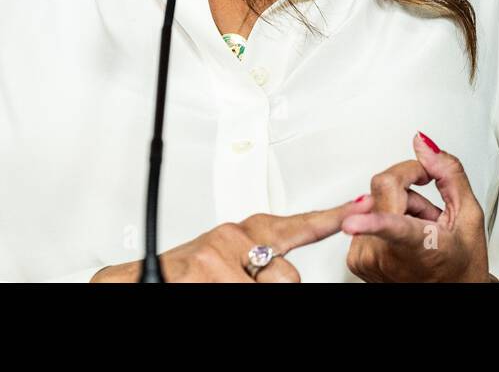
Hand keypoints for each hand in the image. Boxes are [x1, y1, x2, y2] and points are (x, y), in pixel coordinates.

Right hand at [91, 197, 364, 281]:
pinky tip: (207, 286)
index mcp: (245, 232)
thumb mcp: (227, 264)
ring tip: (215, 286)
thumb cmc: (184, 275)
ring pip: (271, 288)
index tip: (362, 204)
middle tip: (237, 284)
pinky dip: (227, 293)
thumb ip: (260, 264)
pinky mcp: (206, 271)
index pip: (299, 224)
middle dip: (271, 288)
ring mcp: (219, 256)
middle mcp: (234, 237)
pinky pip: (242, 293)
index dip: (333, 216)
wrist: (136, 279)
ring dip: (248, 293)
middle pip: (288, 276)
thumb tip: (285, 275)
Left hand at [342, 131, 491, 281]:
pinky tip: (404, 238)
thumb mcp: (470, 215)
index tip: (352, 222)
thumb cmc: (461, 263)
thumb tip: (423, 145)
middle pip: (384, 188)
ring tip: (421, 230)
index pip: (394, 228)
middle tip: (431, 213)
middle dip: (409, 188)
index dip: (370, 223)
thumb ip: (448, 173)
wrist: (453, 295)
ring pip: (373, 200)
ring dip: (398, 207)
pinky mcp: (356, 260)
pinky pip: (365, 217)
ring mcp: (368, 260)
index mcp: (420, 248)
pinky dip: (385, 221)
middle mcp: (387, 257)